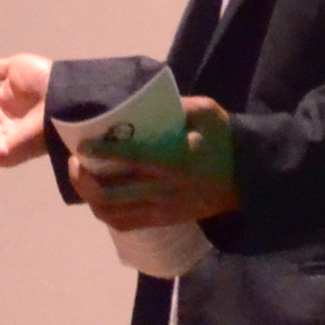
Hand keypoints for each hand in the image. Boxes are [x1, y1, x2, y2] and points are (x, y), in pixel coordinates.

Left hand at [76, 98, 239, 227]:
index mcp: (173, 160)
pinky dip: (105, 213)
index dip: (99, 154)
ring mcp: (162, 209)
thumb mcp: (207, 113)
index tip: (79, 147)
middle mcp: (163, 189)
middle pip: (109, 193)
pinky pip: (124, 223)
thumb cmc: (224, 141)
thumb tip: (140, 100)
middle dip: (83, 179)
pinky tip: (98, 198)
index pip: (127, 159)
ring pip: (112, 212)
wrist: (249, 178)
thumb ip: (176, 105)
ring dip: (90, 198)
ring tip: (82, 179)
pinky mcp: (163, 221)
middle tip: (75, 163)